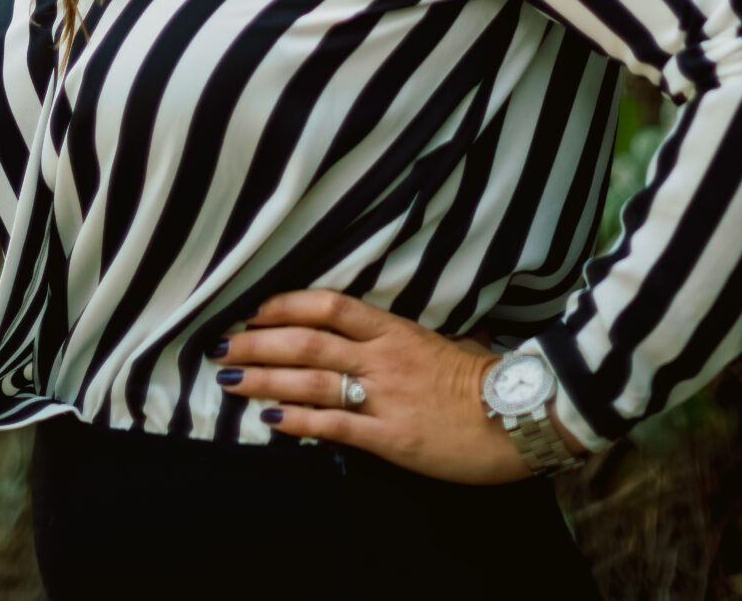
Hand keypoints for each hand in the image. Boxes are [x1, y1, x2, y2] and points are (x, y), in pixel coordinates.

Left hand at [211, 289, 537, 484]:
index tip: (254, 308)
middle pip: (306, 341)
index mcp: (394, 328)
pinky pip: (334, 426)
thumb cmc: (486, 378)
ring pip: (311, 380)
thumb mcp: (444, 341)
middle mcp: (382, 357)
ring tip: (230, 377)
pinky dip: (297, 420)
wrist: (520, 416)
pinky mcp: (390, 437)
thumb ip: (407, 336)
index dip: (285, 304)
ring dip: (265, 378)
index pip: (328, 305)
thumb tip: (388, 329)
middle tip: (221, 343)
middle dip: (258, 341)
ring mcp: (384, 396)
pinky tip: (269, 419)